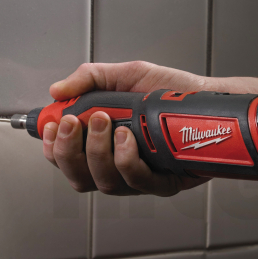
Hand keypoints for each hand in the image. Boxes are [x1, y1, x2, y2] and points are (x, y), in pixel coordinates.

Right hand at [42, 61, 217, 196]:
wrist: (206, 99)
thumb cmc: (170, 91)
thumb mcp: (126, 74)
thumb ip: (90, 78)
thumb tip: (57, 90)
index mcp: (102, 144)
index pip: (64, 158)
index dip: (51, 147)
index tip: (51, 125)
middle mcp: (116, 165)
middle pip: (78, 177)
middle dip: (68, 150)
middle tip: (74, 121)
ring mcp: (138, 177)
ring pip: (104, 182)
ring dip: (96, 152)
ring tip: (104, 121)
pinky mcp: (163, 183)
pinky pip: (136, 182)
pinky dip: (125, 160)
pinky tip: (126, 139)